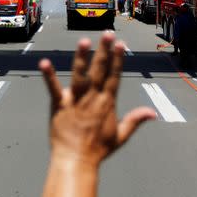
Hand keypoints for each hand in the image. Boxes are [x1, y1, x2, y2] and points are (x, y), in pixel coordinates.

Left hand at [39, 33, 155, 165]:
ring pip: (79, 75)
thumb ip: (135, 120)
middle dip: (104, 51)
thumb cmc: (97, 150)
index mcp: (106, 102)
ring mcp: (75, 100)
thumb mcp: (120, 136)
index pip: (114, 76)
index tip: (121, 43)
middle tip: (107, 33)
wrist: (76, 162)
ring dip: (81, 57)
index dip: (118, 59)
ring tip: (84, 41)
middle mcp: (92, 97)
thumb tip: (153, 113)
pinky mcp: (59, 105)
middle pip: (100, 70)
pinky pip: (53, 88)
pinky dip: (49, 76)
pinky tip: (44, 63)